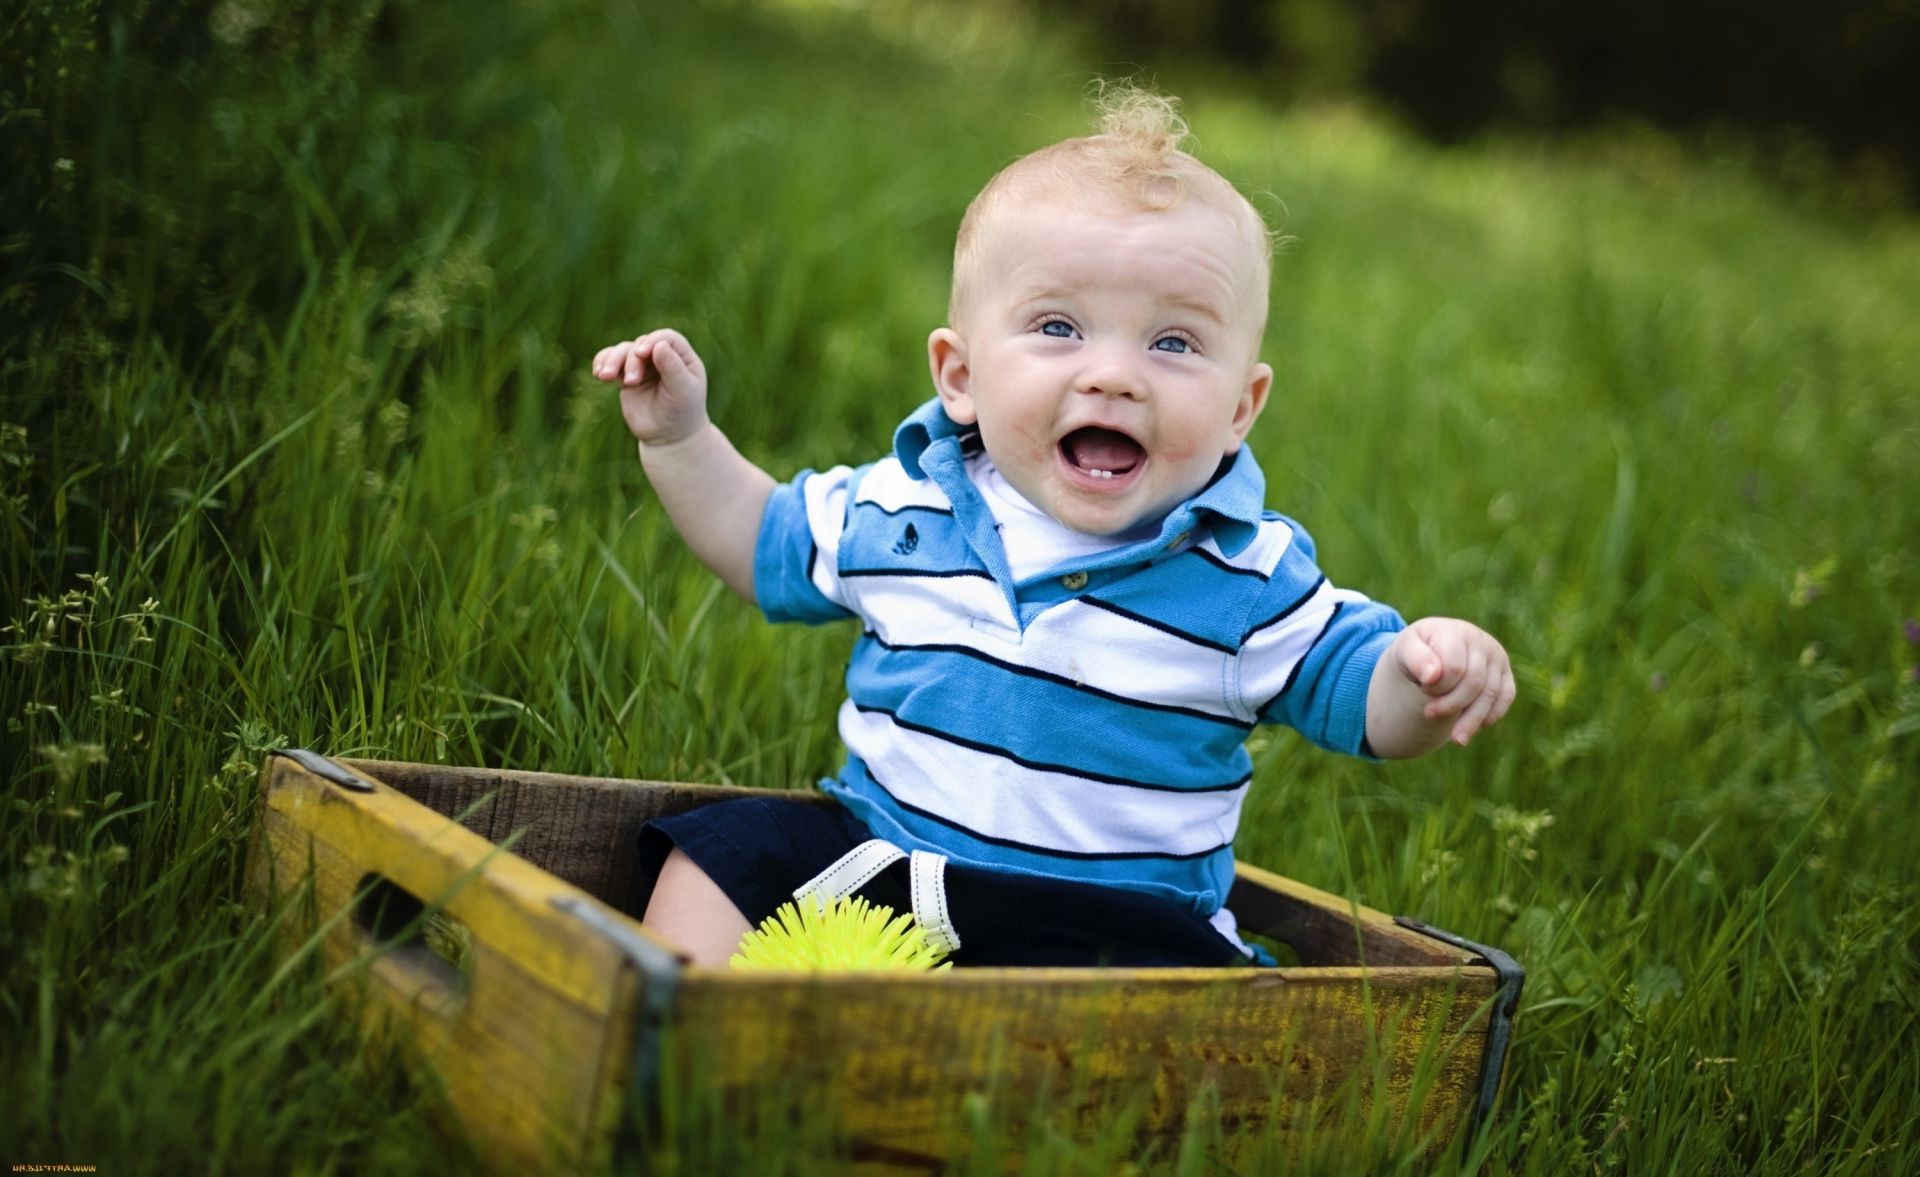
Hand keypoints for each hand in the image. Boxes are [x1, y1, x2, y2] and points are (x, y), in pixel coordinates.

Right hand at [592, 328, 709, 446]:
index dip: (653, 340)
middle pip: (641, 344)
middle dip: (632, 360)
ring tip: (605, 376)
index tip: (641, 353)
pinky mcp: (625, 376)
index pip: (667, 338)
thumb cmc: (682, 414)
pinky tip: (598, 373)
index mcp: (682, 357)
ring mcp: (642, 365)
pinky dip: (602, 362)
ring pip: (623, 351)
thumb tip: (659, 344)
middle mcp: (661, 356)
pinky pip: (611, 361)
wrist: (668, 437)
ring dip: (612, 360)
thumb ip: (673, 368)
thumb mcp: (683, 391)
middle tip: (631, 382)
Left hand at [1389, 618, 1514, 745]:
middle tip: (1429, 714)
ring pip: (1490, 694)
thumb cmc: (1417, 651)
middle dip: (1451, 705)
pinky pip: (1505, 697)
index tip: (1423, 689)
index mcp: (1455, 631)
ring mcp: (1496, 656)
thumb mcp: (1406, 650)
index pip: (1453, 667)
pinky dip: (1491, 715)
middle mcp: (1480, 641)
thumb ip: (1415, 659)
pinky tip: (1476, 728)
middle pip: (1473, 683)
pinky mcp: (1505, 673)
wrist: (1432, 648)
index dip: (1437, 687)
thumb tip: (1432, 675)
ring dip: (1472, 720)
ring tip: (1456, 740)